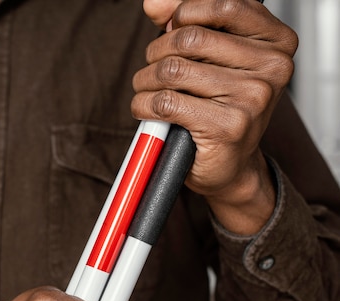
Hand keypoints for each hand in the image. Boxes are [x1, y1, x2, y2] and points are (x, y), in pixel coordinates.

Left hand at [135, 0, 297, 233]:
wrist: (229, 165)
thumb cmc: (219, 107)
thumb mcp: (213, 57)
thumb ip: (189, 22)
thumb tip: (154, 3)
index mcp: (276, 41)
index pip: (223, 4)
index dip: (183, 13)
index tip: (170, 29)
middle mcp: (272, 67)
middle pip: (189, 39)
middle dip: (157, 53)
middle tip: (152, 70)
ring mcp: (252, 98)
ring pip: (171, 70)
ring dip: (145, 81)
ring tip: (147, 91)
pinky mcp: (227, 126)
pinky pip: (165, 102)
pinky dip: (143, 105)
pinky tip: (148, 111)